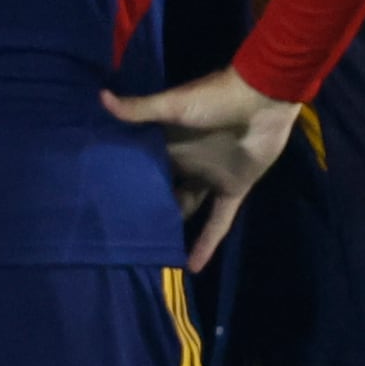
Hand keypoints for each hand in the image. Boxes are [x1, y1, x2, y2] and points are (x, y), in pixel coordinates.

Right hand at [105, 64, 303, 267]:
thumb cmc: (216, 98)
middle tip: (120, 235)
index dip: (125, 181)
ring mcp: (210, 177)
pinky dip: (207, 243)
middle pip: (161, 190)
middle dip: (145, 208)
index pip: (142, 164)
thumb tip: (101, 98)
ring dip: (173, 229)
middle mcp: (186, 162)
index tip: (100, 201)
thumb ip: (141, 109)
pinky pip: (218, 222)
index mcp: (169, 142)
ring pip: (186, 208)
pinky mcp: (232, 189)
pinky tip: (191, 267)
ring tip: (149, 255)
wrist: (264, 98)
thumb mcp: (175, 105)